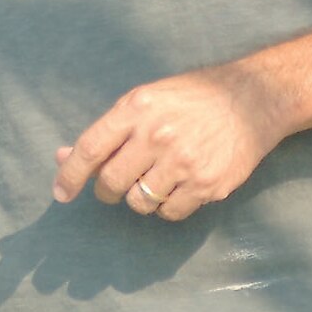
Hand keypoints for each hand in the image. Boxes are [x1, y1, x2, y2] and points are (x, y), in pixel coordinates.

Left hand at [51, 63, 290, 221]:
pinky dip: (166, 207)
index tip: (60, 193)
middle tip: (113, 187)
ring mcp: (183, 162)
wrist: (251, 100)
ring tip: (151, 181)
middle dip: (105, 191)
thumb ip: (107, 131)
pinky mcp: (207, 184)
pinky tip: (176, 187)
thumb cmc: (190, 99)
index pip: (90, 149)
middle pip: (111, 182)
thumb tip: (62, 157)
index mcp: (136, 109)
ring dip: (137, 199)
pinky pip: (169, 212)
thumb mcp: (144, 101)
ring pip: (138, 202)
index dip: (69, 174)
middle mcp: (157, 136)